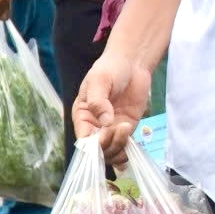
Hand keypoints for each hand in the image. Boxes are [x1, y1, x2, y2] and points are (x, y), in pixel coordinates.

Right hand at [73, 49, 152, 165]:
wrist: (132, 63)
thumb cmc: (110, 69)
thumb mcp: (99, 81)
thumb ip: (98, 101)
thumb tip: (104, 122)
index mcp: (82, 115)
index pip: (83, 138)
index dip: (92, 143)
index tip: (103, 134)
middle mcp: (95, 125)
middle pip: (98, 149)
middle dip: (108, 144)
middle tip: (120, 127)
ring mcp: (112, 128)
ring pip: (112, 150)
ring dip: (119, 146)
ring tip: (126, 126)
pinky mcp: (127, 126)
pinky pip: (125, 145)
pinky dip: (128, 149)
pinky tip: (132, 141)